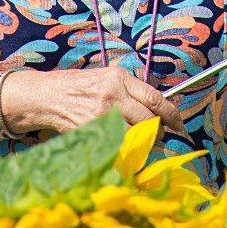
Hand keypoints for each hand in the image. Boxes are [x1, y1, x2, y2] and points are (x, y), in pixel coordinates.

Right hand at [5, 65, 181, 137]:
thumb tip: (155, 109)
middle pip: (148, 120)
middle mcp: (114, 94)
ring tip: (137, 141)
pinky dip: (124, 149)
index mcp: (120, 78)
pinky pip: (118, 145)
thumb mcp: (106, 78)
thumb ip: (130, 90)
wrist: (47, 95)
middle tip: (157, 135)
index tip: (179, 125)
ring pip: (135, 136)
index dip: (172, 115)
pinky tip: (121, 146)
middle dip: (157, 131)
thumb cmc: (78, 86)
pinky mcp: (93, 130)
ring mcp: (102, 114)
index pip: (155, 98)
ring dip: (141, 143)